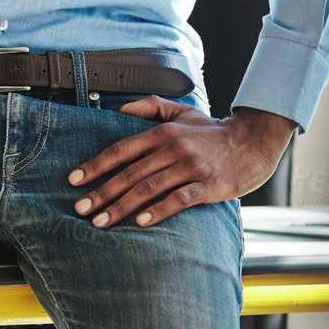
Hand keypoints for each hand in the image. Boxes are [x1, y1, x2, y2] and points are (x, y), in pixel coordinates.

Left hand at [69, 98, 294, 228]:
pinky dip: (158, 211)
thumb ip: (150, 106)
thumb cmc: (213, 131)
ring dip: (121, 206)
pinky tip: (140, 222)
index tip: (73, 180)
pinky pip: (179, 200)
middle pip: (129, 173)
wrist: (255, 142)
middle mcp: (173, 148)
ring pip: (149, 188)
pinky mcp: (208, 186)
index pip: (120, 149)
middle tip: (80, 208)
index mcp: (162, 132)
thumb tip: (121, 108)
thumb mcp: (181, 112)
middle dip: (101, 192)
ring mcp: (191, 167)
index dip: (95, 165)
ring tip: (100, 221)